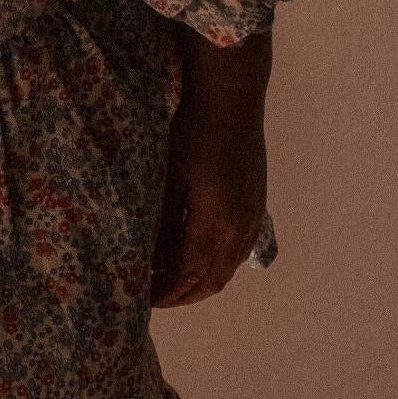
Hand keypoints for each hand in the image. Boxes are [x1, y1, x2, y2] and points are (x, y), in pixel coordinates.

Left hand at [149, 100, 268, 306]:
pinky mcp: (256, 208)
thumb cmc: (193, 133)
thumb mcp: (169, 178)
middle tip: (153, 297)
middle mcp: (238, 229)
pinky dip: (217, 266)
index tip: (140, 296)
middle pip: (209, 282)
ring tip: (172, 282)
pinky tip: (199, 260)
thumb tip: (148, 259)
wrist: (232, 101)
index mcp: (214, 224)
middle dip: (180, 295)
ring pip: (226, 270)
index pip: (185, 275)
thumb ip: (161, 224)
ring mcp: (251, 220)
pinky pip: (238, 253)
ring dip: (199, 284)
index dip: (163, 291)